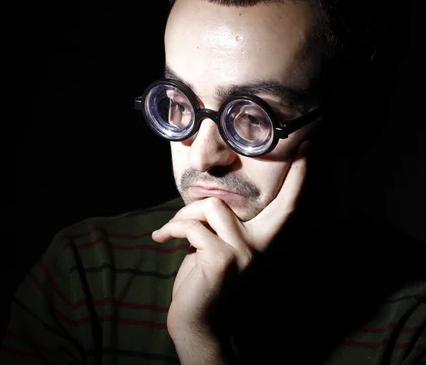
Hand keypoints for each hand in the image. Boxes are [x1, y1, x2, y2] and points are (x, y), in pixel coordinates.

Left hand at [151, 147, 308, 361]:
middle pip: (283, 205)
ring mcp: (243, 253)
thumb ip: (221, 225)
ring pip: (212, 206)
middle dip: (296, 177)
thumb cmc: (202, 283)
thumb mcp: (216, 249)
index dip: (300, 182)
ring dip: (185, 214)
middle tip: (304, 148)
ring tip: (171, 230)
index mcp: (261, 244)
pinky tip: (161, 239)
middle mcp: (260, 248)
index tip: (309, 152)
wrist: (195, 323)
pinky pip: (191, 226)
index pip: (287, 210)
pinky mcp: (220, 258)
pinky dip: (170, 229)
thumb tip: (209, 199)